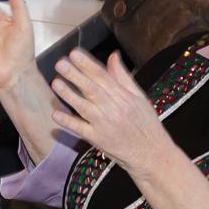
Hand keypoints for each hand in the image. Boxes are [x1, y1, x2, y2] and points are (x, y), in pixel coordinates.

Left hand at [50, 49, 173, 175]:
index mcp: (123, 96)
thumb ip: (123, 77)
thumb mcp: (139, 98)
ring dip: (69, 95)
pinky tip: (56, 114)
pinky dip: (69, 122)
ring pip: (84, 107)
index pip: (103, 76)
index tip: (73, 53)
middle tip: (60, 64)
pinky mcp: (98, 139)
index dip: (87, 64)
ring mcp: (104, 124)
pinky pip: (81, 129)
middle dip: (75, 75)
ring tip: (55, 83)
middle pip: (92, 89)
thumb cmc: (146, 124)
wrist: (153, 155)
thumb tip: (113, 56)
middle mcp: (113, 108)